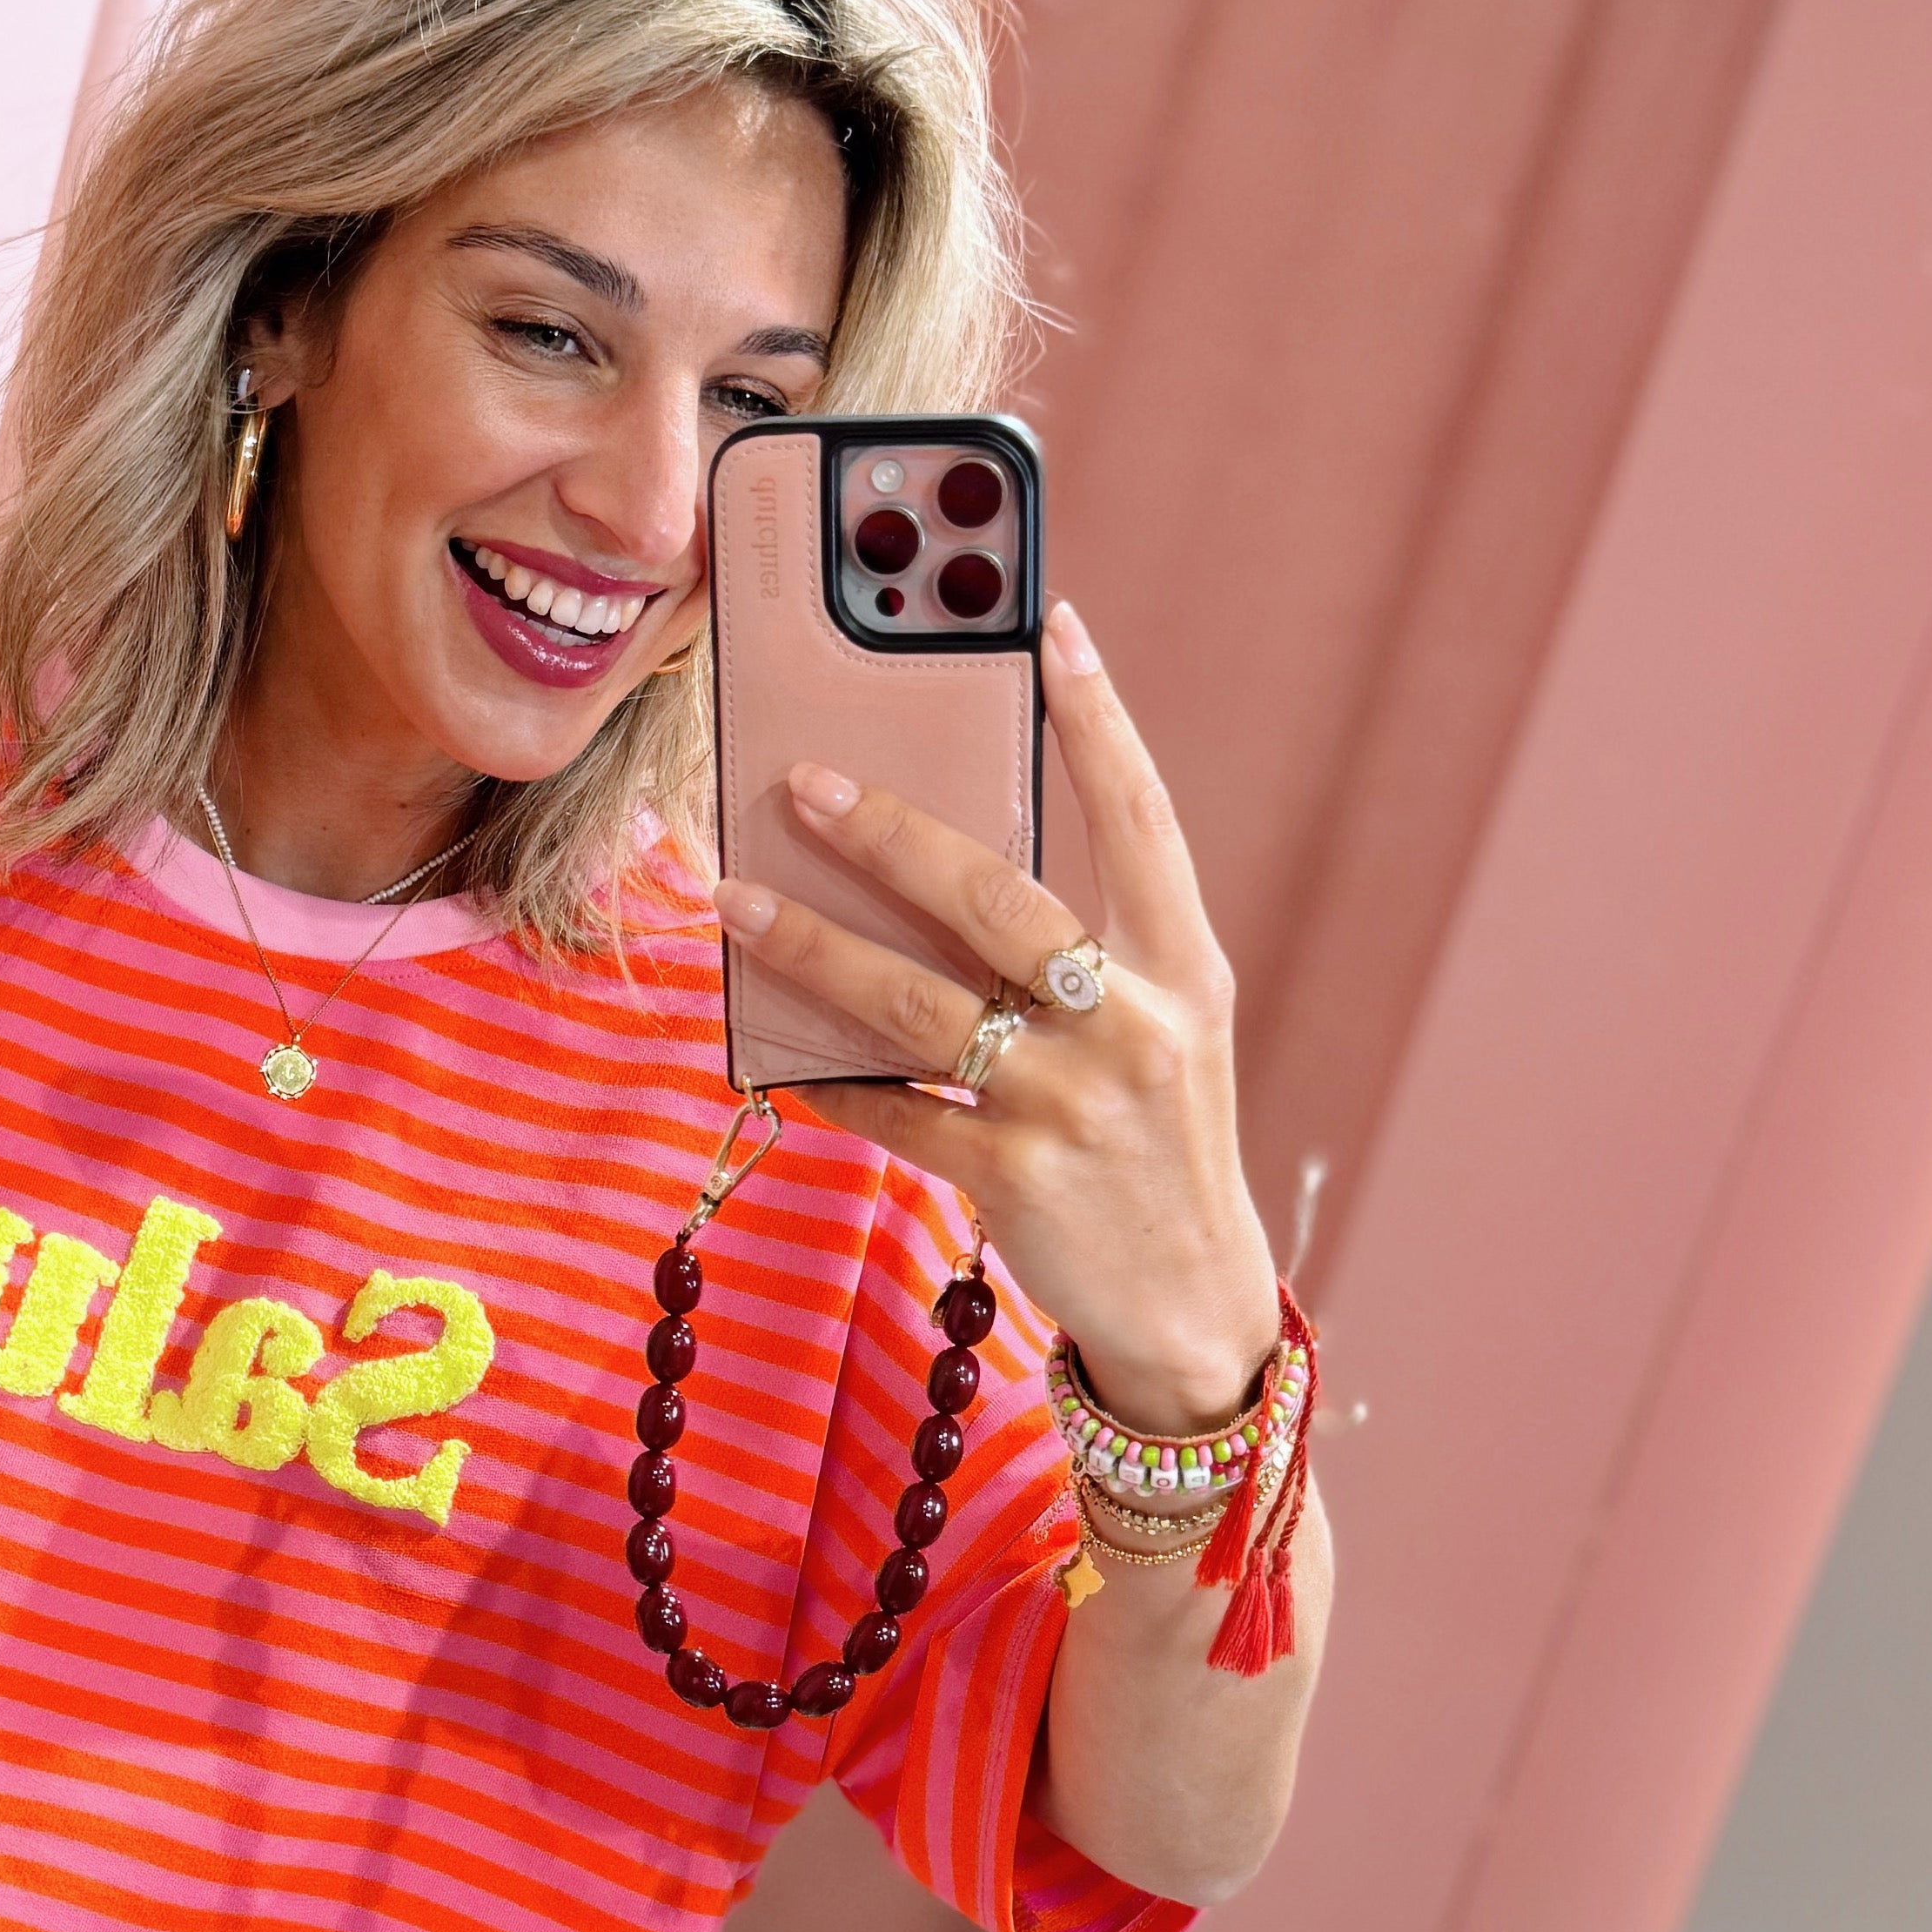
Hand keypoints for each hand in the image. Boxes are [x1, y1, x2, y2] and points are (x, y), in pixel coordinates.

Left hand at [710, 598, 1281, 1432]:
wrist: (1196, 1308)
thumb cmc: (1157, 1145)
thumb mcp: (1159, 1033)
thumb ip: (1084, 954)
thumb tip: (939, 869)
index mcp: (1184, 968)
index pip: (1142, 817)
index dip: (1098, 719)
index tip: (1050, 623)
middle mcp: (1135, 1025)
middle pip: (997, 900)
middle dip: (890, 835)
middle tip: (801, 779)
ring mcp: (1073, 1104)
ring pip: (917, 1003)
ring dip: (812, 946)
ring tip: (735, 898)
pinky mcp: (1015, 1178)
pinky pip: (895, 1110)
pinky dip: (832, 1081)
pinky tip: (778, 1053)